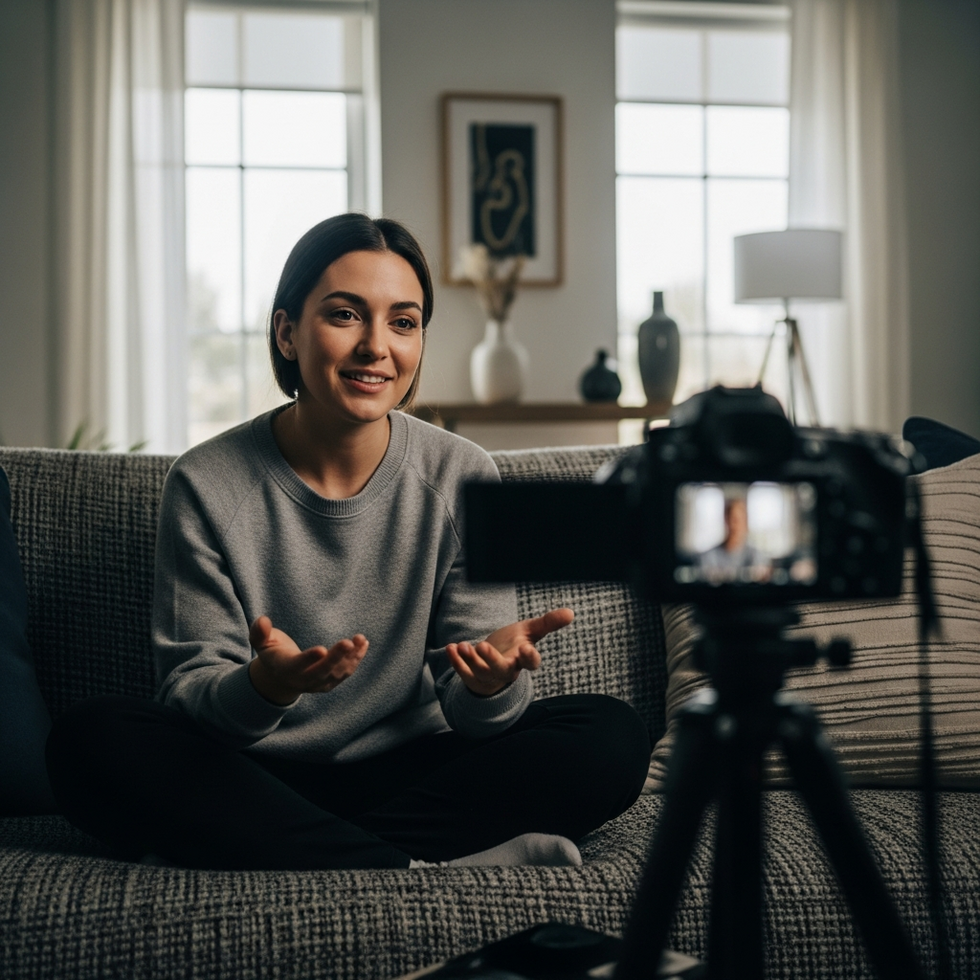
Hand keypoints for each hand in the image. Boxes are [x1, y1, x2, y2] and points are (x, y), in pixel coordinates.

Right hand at [247, 615, 367, 705]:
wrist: (281, 677)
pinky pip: (345, 673)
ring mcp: (318, 684)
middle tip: (348, 643)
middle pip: (322, 672)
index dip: (309, 659)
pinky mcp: (329, 683)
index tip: (321, 649)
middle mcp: (303, 680)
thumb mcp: (261, 643)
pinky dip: (356, 660)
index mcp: (286, 669)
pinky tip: (363, 644)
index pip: (297, 665)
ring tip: (360, 639)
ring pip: (337, 673)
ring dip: (351, 657)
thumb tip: (262, 620)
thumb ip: (259, 632)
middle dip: (336, 658)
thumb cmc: (272, 653)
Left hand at [446, 607, 573, 696]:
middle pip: (503, 671)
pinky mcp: (472, 678)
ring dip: (471, 661)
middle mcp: (507, 670)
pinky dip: (456, 662)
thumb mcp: (530, 632)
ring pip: (481, 674)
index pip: (530, 663)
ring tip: (463, 645)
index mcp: (522, 659)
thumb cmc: (513, 646)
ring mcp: (489, 676)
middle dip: (492, 661)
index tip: (527, 649)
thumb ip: (548, 623)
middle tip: (482, 647)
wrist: (492, 662)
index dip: (530, 657)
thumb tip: (571, 612)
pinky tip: (451, 648)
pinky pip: (464, 674)